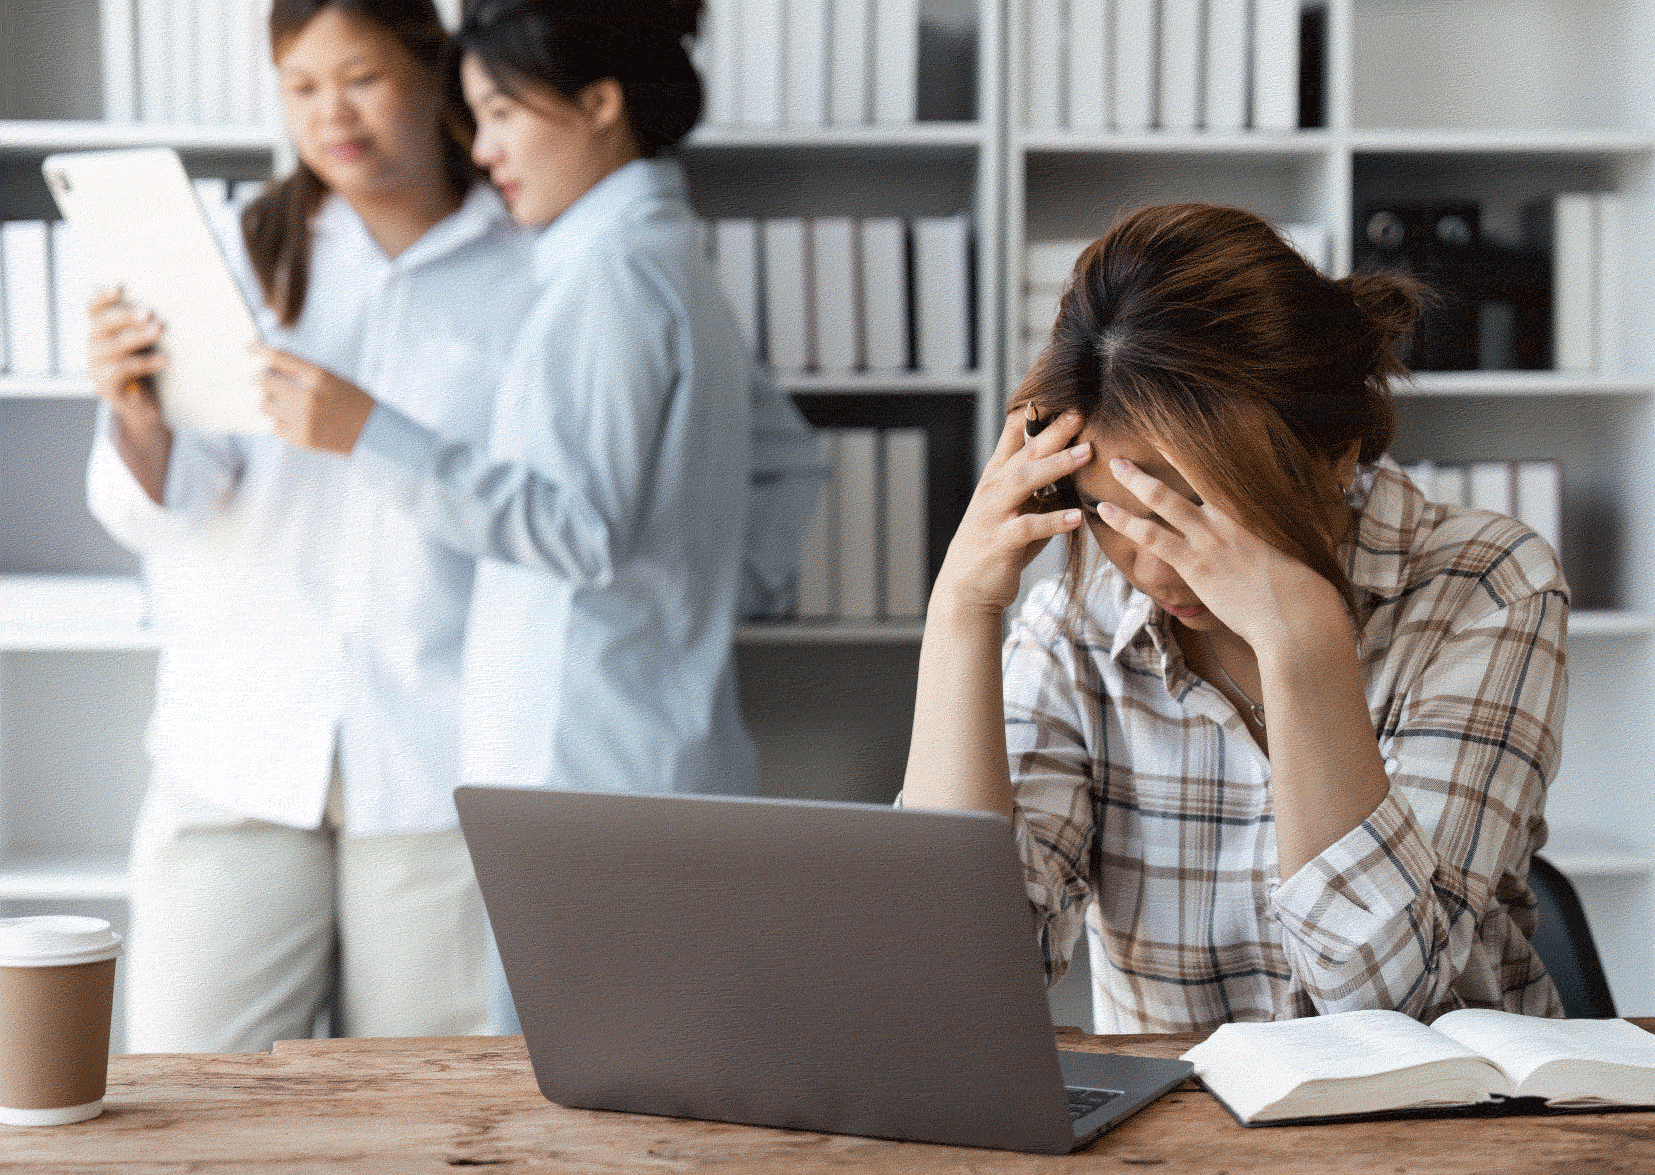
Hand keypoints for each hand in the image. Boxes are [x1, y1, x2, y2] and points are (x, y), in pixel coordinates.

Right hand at [87, 286, 169, 447]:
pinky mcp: (106, 383)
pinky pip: (125, 369)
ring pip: (115, 345)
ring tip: (158, 329)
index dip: (103, 295)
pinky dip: (146, 362)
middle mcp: (93, 342)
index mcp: (99, 327)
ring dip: (138, 336)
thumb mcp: (140, 340)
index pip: (93, 306)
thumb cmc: (141, 361)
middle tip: (149, 313)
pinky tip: (164, 359)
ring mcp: (97, 363)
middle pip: (103, 323)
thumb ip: (145, 323)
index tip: (120, 288)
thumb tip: (171, 307)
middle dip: (126, 316)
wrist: (137, 404)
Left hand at [256, 345, 375, 454]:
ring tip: (283, 404)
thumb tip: (269, 370)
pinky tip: (292, 421)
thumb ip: (303, 373)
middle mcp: (307, 396)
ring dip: (270, 402)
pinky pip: (274, 426)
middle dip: (262, 380)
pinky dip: (279, 422)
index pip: (280, 358)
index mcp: (318, 376)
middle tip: (262, 380)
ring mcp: (303, 418)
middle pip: (266, 382)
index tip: (247, 348)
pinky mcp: (301, 438)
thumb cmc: (352, 401)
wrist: (372, 432)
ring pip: (266, 406)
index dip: (260, 351)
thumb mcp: (332, 378)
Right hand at [928, 408, 1091, 616]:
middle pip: (1026, 452)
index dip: (1035, 413)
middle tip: (1080, 411)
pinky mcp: (1000, 542)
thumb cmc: (1000, 544)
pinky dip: (1053, 521)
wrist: (967, 587)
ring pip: (1024, 481)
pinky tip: (1076, 517)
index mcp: (998, 476)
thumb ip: (1040, 484)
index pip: (1014, 435)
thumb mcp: (1018, 507)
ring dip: (1056, 466)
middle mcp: (993, 489)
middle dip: (1054, 431)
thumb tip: (1075, 458)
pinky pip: (1028, 527)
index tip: (1060, 392)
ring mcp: (994, 514)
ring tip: (1086, 453)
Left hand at [1094, 451, 1346, 651]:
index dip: (1200, 451)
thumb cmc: (1307, 589)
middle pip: (1192, 473)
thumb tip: (1319, 505)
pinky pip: (1153, 537)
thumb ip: (1302, 520)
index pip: (1223, 468)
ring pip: (1165, 499)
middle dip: (1166, 452)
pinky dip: (1127, 522)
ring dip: (1137, 480)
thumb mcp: (1307, 543)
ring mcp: (1210, 539)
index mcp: (1256, 508)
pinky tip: (1106, 510)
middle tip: (1144, 435)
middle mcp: (1231, 516)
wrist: (1298, 621)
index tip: (1185, 428)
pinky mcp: (1194, 565)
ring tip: (1115, 464)